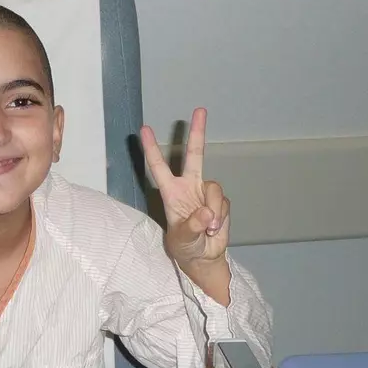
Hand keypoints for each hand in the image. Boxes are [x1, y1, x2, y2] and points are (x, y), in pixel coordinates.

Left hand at [139, 108, 230, 278]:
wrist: (204, 258)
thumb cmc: (184, 247)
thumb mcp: (182, 240)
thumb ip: (192, 226)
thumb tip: (207, 213)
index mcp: (171, 192)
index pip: (158, 167)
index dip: (151, 148)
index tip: (144, 129)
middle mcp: (188, 187)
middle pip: (194, 155)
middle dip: (197, 133)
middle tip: (199, 110)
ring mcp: (205, 193)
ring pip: (214, 188)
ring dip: (214, 209)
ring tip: (208, 229)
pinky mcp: (220, 202)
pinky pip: (224, 203)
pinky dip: (221, 217)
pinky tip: (214, 230)